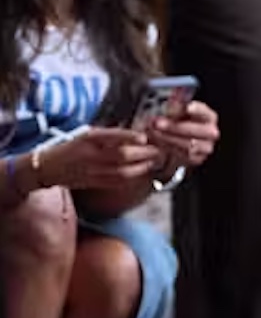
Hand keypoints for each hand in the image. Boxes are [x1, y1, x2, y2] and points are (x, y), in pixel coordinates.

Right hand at [39, 130, 165, 193]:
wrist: (47, 167)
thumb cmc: (72, 147)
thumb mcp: (87, 135)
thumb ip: (110, 136)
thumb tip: (139, 135)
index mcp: (88, 138)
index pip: (111, 136)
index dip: (129, 137)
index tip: (144, 138)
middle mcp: (90, 154)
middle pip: (121, 155)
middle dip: (143, 153)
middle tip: (158, 150)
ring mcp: (91, 170)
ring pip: (122, 171)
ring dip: (141, 167)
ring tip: (153, 161)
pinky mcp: (93, 182)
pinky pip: (117, 182)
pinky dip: (132, 177)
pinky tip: (142, 172)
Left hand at [147, 101, 219, 170]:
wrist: (176, 141)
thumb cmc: (177, 123)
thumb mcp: (176, 111)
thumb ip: (175, 105)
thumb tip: (173, 99)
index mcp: (208, 117)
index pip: (205, 112)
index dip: (197, 109)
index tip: (186, 107)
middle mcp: (211, 132)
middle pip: (197, 130)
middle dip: (175, 126)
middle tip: (158, 123)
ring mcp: (206, 146)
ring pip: (190, 144)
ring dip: (169, 138)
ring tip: (155, 133)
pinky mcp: (198, 158)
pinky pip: (185, 156)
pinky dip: (171, 149)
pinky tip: (161, 143)